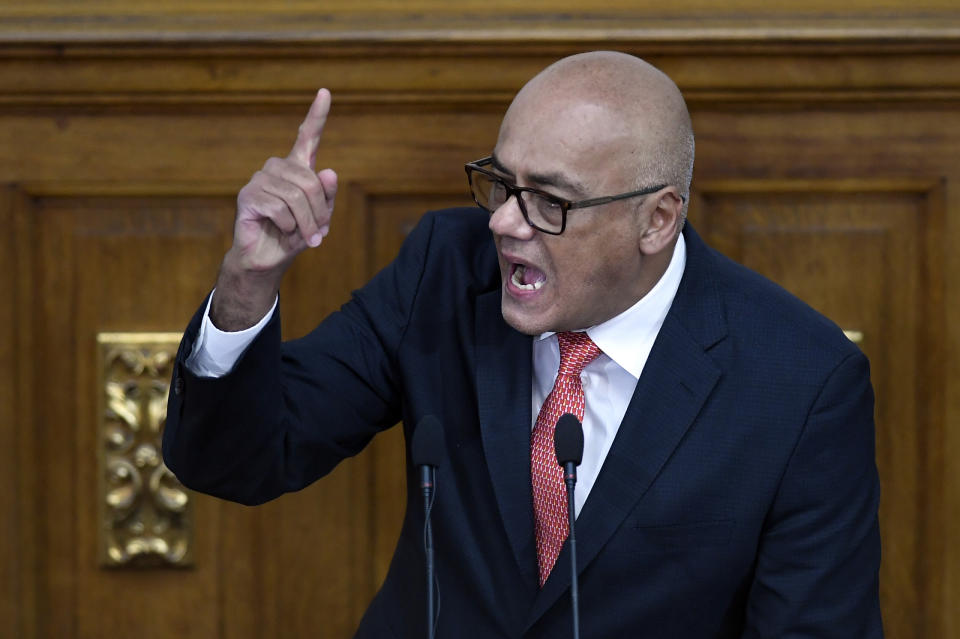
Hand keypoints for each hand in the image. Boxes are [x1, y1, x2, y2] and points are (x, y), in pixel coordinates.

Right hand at [231, 88, 337, 273]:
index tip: (325, 92)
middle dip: (320, 212)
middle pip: (311, 182)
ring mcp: (260, 180)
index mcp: (296, 169)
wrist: (267, 259)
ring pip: (296, 197)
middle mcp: (277, 168)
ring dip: (306, 223)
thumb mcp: (319, 217)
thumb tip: (328, 171)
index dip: (317, 115)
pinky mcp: (247, 196)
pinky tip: (281, 230)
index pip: (307, 137)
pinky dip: (288, 226)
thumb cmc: (294, 236)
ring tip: (304, 237)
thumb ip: (327, 196)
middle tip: (319, 234)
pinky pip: (280, 208)